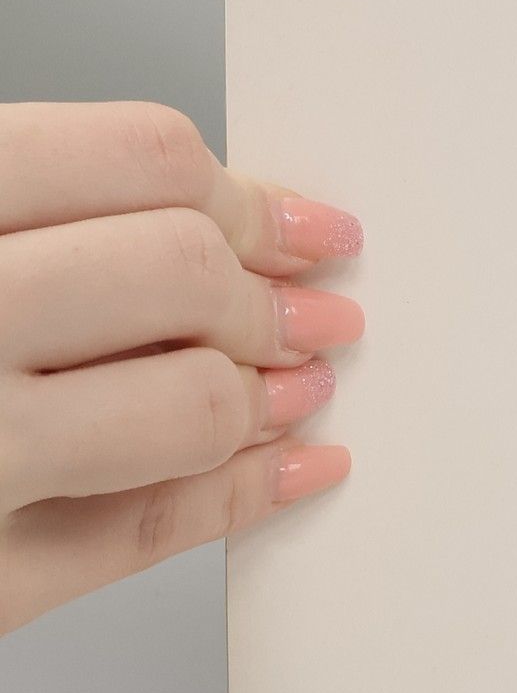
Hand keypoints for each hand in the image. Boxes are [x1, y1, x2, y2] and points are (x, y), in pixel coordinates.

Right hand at [0, 103, 360, 634]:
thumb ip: (12, 200)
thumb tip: (191, 203)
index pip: (136, 160)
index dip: (248, 195)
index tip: (302, 222)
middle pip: (182, 274)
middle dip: (270, 295)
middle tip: (311, 307)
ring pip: (188, 406)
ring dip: (270, 392)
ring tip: (298, 382)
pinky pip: (144, 532)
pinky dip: (245, 497)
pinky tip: (292, 470)